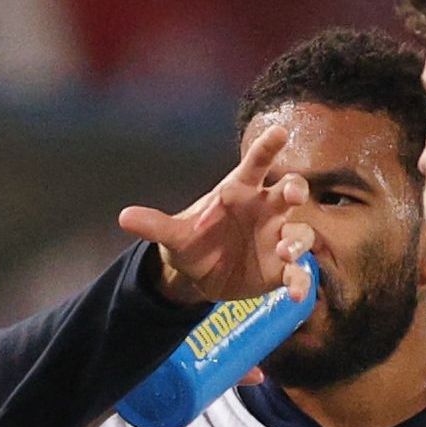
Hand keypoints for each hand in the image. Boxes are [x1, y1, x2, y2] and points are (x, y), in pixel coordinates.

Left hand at [125, 121, 306, 306]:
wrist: (201, 274)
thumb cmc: (194, 241)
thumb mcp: (174, 234)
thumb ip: (155, 225)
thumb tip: (124, 217)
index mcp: (239, 191)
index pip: (257, 163)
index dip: (268, 147)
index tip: (279, 132)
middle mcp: (265, 209)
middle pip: (289, 190)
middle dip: (295, 189)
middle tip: (291, 195)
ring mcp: (277, 238)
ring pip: (300, 231)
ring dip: (298, 240)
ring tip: (285, 252)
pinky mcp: (281, 269)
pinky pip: (298, 272)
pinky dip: (301, 281)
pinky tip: (294, 294)